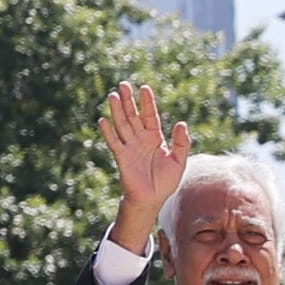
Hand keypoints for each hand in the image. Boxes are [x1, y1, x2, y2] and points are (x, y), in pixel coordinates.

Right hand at [100, 76, 194, 253]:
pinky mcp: (121, 157)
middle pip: (133, 116)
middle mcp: (140, 139)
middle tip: (123, 84)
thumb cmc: (165, 182)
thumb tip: (181, 123)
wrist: (152, 199)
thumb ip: (181, 143)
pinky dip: (108, 132)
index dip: (147, 102)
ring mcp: (130, 147)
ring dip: (117, 111)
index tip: (144, 87)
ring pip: (122, 125)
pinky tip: (103, 120)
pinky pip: (114, 142)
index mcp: (155, 138)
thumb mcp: (179, 161)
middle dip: (128, 101)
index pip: (150, 115)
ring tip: (113, 95)